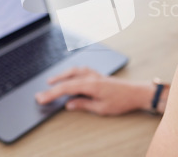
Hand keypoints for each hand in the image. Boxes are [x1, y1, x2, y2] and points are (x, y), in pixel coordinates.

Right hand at [35, 67, 154, 115]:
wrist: (136, 93)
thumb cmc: (121, 101)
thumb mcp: (101, 108)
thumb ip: (83, 104)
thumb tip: (69, 104)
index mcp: (91, 85)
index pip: (66, 88)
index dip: (52, 93)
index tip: (41, 98)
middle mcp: (91, 76)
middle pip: (67, 78)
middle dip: (52, 85)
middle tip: (41, 93)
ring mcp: (95, 74)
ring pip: (73, 71)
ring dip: (61, 75)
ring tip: (51, 82)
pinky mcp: (98, 74)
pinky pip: (81, 70)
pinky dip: (72, 72)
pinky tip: (70, 74)